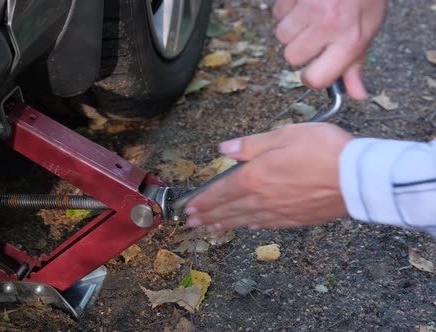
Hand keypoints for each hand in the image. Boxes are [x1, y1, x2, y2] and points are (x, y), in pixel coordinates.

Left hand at [184, 123, 353, 230]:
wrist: (359, 178)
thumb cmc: (325, 150)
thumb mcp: (285, 135)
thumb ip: (252, 144)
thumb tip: (225, 149)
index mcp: (256, 176)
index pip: (221, 190)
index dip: (203, 199)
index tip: (188, 206)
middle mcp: (263, 198)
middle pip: (229, 209)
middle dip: (207, 215)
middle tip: (190, 222)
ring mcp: (280, 212)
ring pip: (245, 220)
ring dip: (225, 223)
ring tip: (210, 227)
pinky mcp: (297, 219)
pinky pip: (267, 224)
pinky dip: (252, 226)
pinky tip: (247, 226)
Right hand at [273, 0, 387, 99]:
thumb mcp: (368, 30)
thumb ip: (356, 63)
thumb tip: (356, 94)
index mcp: (350, 40)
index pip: (315, 78)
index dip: (312, 76)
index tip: (315, 69)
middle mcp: (328, 26)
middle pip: (292, 57)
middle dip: (300, 47)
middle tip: (317, 34)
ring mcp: (309, 8)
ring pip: (281, 35)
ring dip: (292, 27)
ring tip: (311, 14)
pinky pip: (277, 12)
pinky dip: (287, 9)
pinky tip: (304, 2)